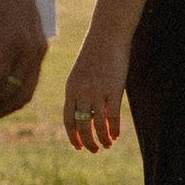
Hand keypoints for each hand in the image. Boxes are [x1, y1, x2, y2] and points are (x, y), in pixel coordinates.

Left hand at [62, 20, 130, 152]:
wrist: (107, 35)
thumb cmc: (95, 54)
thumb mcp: (83, 74)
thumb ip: (82, 94)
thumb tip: (90, 115)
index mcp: (71, 89)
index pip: (68, 120)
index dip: (73, 136)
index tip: (79, 147)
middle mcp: (81, 92)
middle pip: (81, 125)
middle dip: (88, 142)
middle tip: (94, 150)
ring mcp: (97, 91)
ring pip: (97, 124)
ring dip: (102, 138)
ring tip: (107, 145)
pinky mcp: (114, 89)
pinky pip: (113, 116)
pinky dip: (114, 129)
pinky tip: (117, 135)